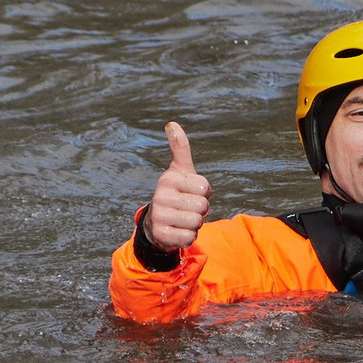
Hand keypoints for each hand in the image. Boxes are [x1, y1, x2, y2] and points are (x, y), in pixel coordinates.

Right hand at [144, 121, 211, 250]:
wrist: (157, 222)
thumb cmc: (177, 193)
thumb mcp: (181, 170)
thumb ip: (180, 148)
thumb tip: (172, 123)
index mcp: (169, 178)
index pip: (205, 188)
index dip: (204, 193)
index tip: (191, 192)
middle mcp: (160, 196)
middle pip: (202, 207)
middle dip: (201, 210)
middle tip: (187, 208)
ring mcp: (158, 216)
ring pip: (196, 223)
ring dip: (195, 224)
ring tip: (183, 219)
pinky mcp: (159, 234)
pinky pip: (189, 238)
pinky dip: (188, 237)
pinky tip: (178, 231)